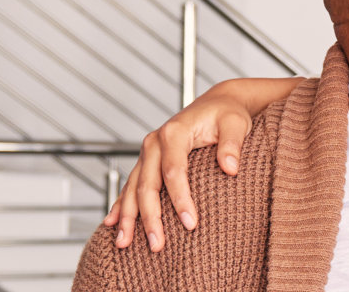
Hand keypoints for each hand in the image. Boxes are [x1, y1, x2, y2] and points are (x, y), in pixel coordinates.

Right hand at [102, 77, 296, 250]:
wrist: (217, 103)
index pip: (174, 171)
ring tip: (124, 245)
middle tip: (157, 245)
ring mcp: (147, 153)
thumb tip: (230, 168)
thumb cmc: (228, 114)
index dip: (180, 199)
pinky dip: (121, 206)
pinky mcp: (147, 161)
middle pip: (147, 185)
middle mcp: (154, 142)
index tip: (190, 224)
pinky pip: (130, 186)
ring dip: (128, 218)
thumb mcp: (236, 123)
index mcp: (174, 133)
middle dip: (150, 217)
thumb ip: (232, 144)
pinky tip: (112, 225)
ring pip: (132, 188)